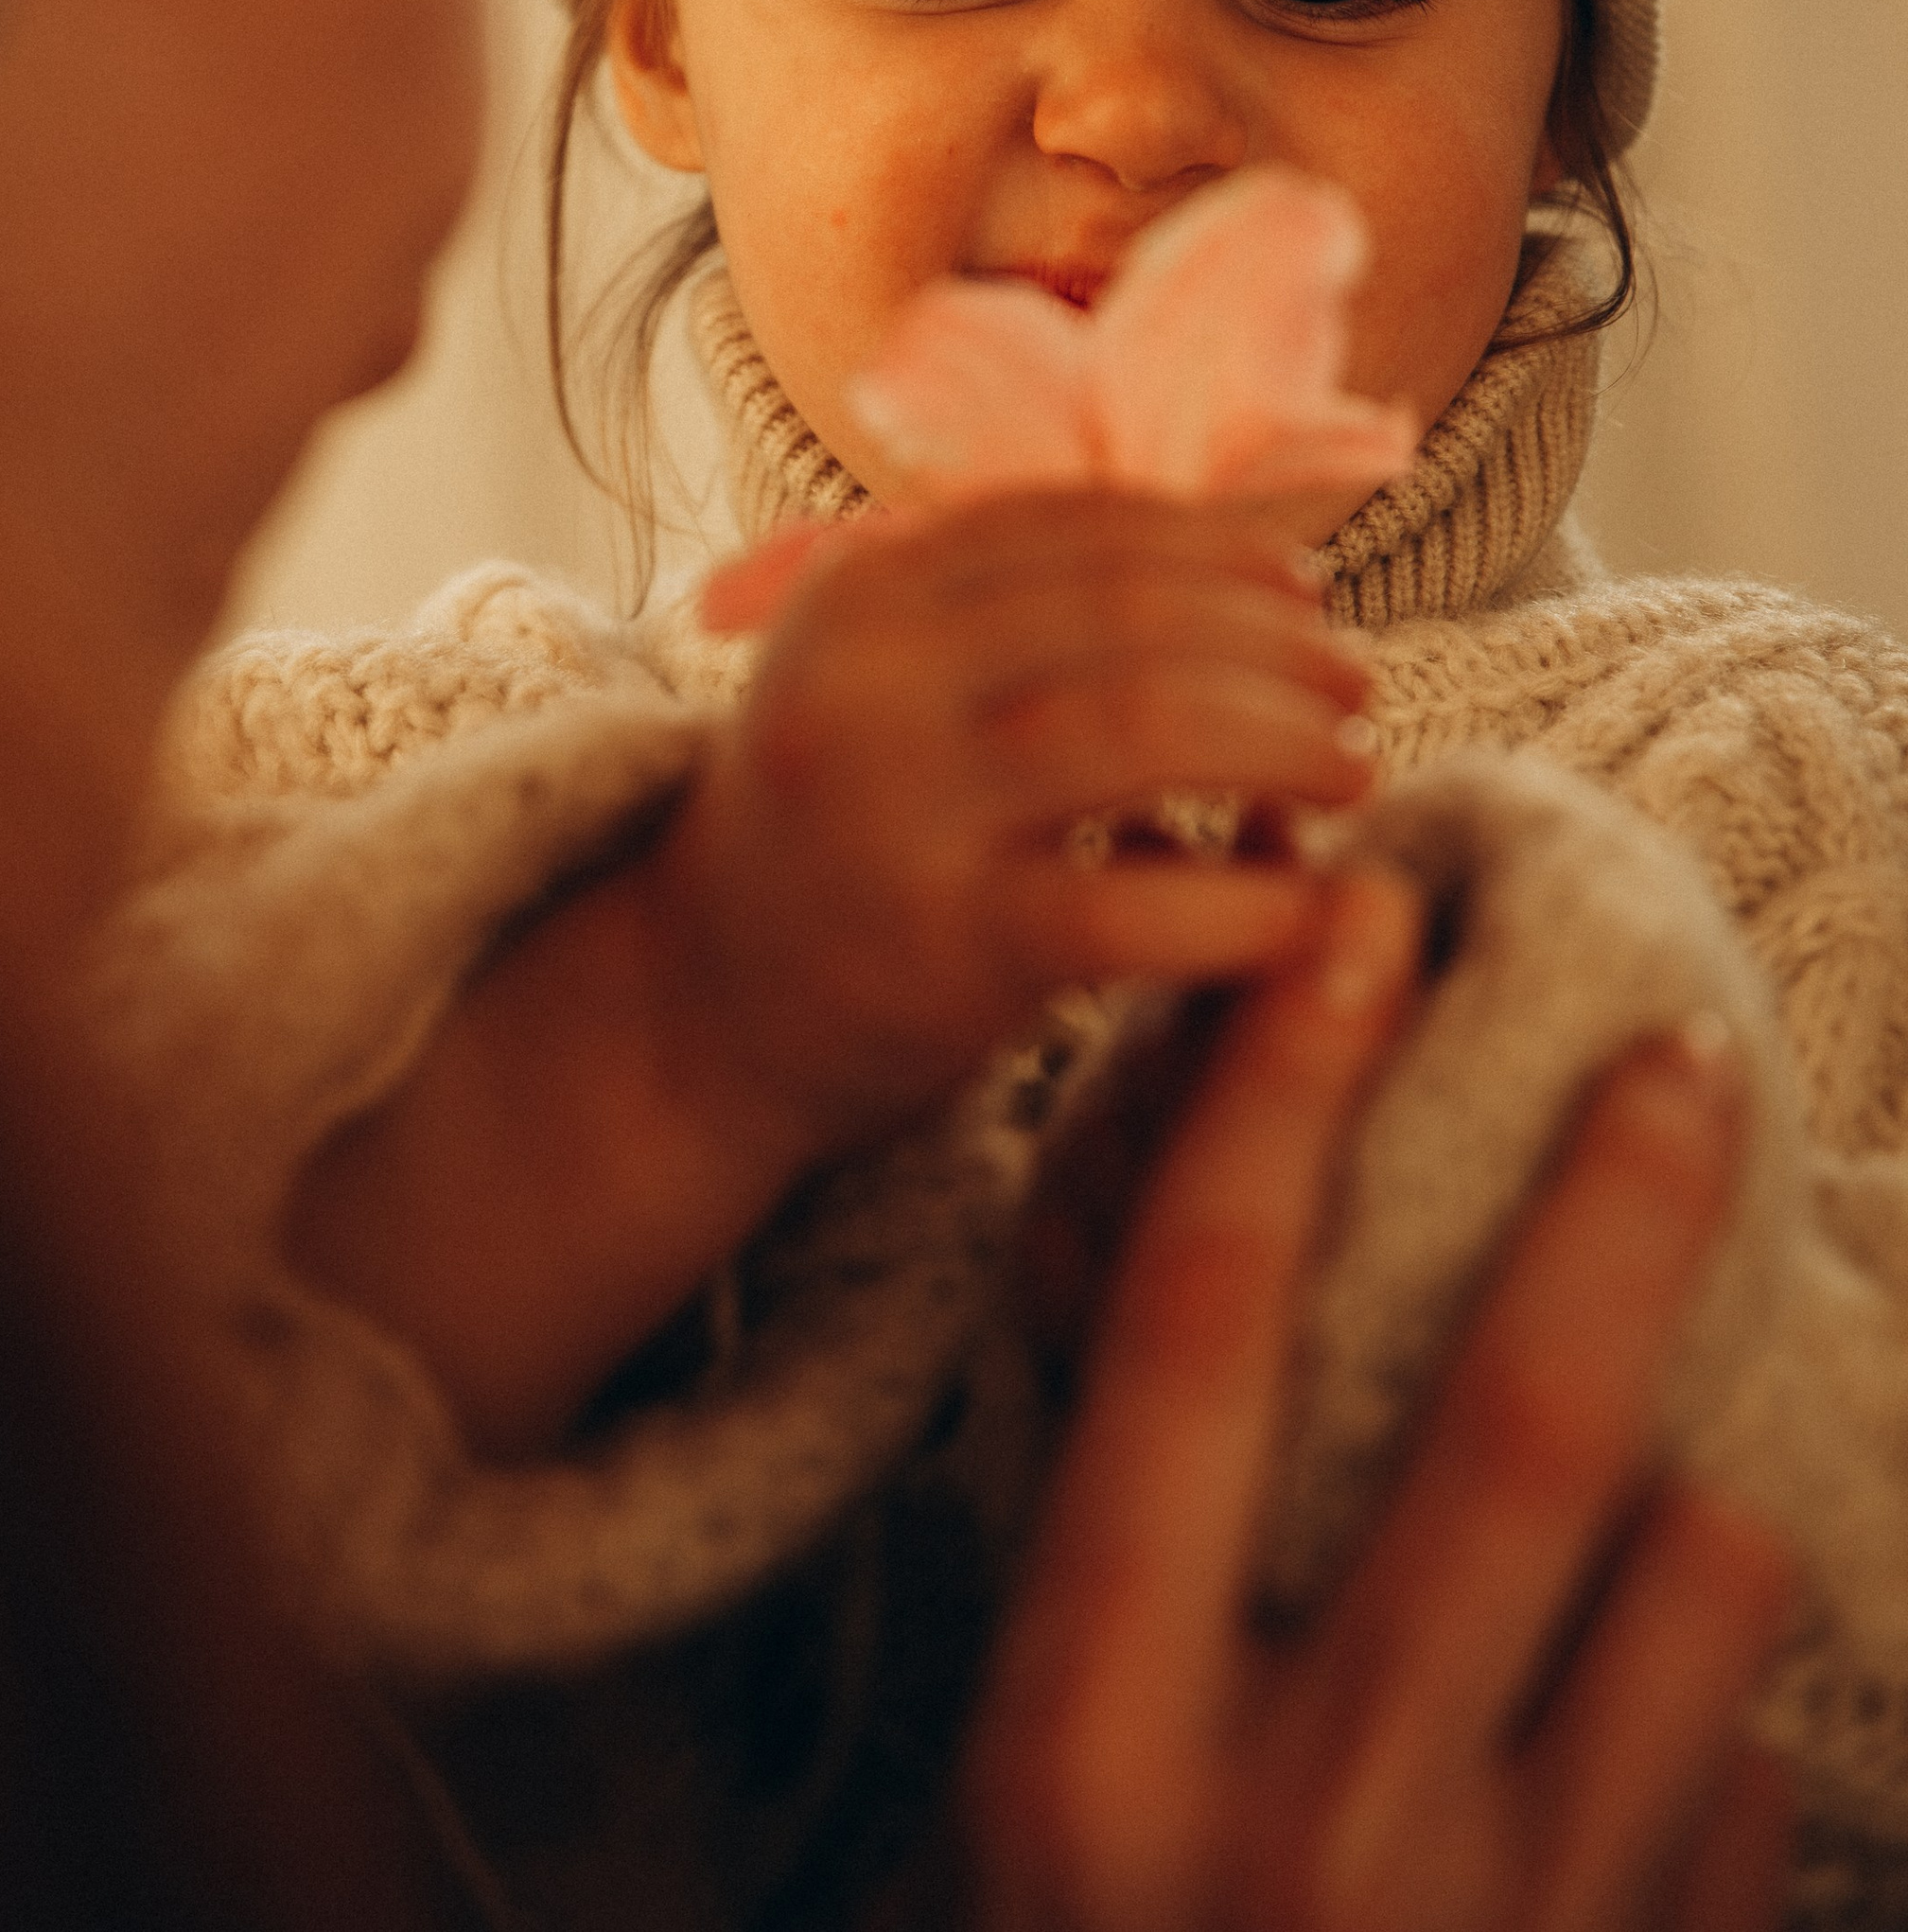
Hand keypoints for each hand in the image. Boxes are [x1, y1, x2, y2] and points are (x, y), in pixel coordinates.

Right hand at [653, 489, 1373, 1156]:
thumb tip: (1242, 556)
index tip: (1303, 590)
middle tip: (1355, 683)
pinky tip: (1306, 904)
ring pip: (1147, 727)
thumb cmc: (840, 829)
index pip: (1077, 527)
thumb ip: (1006, 609)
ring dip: (1283, 740)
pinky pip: (1138, 906)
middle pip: (1129, 613)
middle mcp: (871, 678)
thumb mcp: (880, 677)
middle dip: (1272, 641)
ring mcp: (904, 808)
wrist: (699, 1004)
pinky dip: (1249, 900)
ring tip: (1349, 770)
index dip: (1216, 547)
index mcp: (863, 590)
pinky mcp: (949, 945)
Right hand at [968, 875, 1796, 1931]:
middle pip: (1503, 1422)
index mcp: (1092, 1735)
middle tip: (1678, 1055)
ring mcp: (1496, 1922)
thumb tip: (1188, 1334)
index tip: (1351, 927)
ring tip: (1676, 1475)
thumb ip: (1108, 1600)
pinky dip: (1716, 1715)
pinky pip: (1742, 1781)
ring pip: (1687, 1589)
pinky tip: (1656, 1736)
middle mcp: (1297, 1813)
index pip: (1191, 1334)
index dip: (1274, 1103)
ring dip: (1695, 1503)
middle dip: (1610, 1209)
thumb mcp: (1015, 1821)